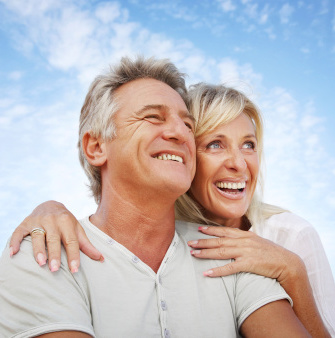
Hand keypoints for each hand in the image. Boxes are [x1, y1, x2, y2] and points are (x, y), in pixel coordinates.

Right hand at [10, 200, 103, 271]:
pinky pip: (18, 233)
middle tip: (55, 269)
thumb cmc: (66, 223)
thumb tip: (101, 259)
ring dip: (38, 249)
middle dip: (55, 254)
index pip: (71, 241)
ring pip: (37, 236)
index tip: (75, 270)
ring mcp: (38, 221)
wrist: (50, 205)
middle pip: (54, 239)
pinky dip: (14, 242)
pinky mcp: (25, 223)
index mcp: (67, 222)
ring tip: (40, 263)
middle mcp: (52, 221)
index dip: (73, 255)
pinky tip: (13, 254)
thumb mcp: (77, 230)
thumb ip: (87, 245)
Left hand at [188, 226, 302, 282]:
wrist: (288, 263)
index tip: (199, 229)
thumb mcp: (257, 241)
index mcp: (246, 235)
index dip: (211, 230)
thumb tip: (233, 240)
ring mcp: (246, 252)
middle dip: (203, 241)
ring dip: (206, 253)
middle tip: (190, 243)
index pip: (225, 230)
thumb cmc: (272, 253)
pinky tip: (208, 273)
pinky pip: (230, 268)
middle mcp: (244, 241)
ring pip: (221, 251)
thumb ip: (245, 239)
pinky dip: (218, 270)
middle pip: (219, 240)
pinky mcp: (249, 264)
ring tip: (194, 254)